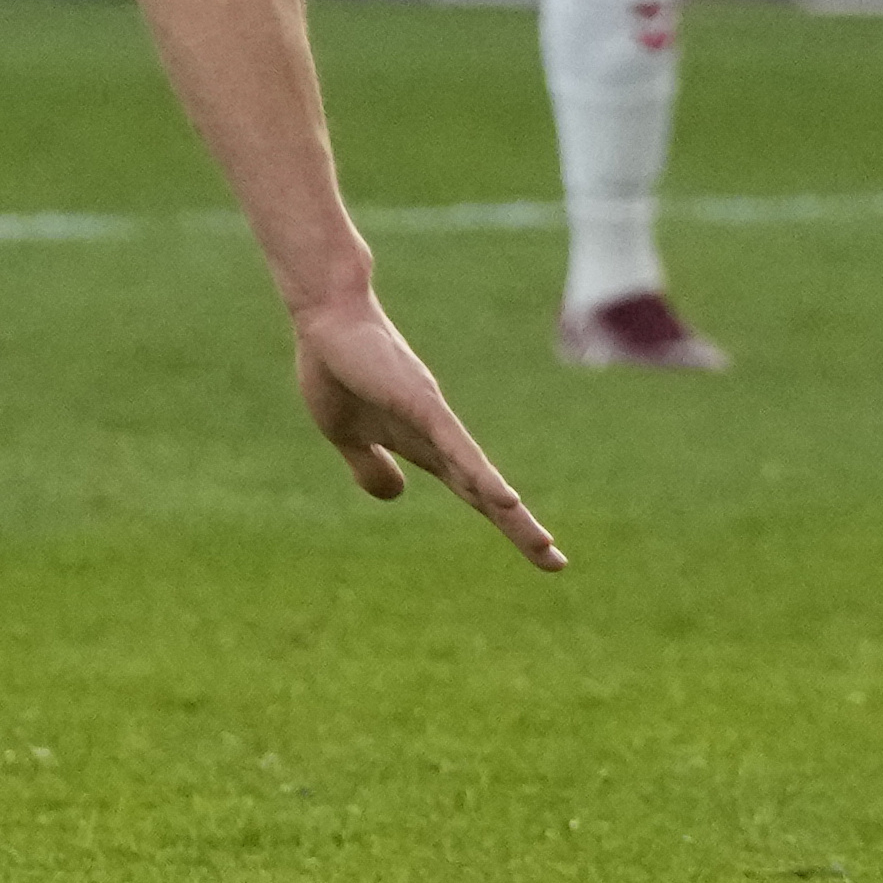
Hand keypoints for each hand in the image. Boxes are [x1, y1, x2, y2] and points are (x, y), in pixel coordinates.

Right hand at [291, 292, 563, 570]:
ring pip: (480, 475)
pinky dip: (479, 474)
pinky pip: (456, 446)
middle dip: (520, 529)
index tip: (539, 551)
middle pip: (487, 492)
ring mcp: (434, 419)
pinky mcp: (421, 404)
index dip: (504, 522)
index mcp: (424, 447)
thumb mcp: (347, 435)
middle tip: (556, 563)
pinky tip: (504, 498)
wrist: (326, 318)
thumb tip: (396, 495)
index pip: (474, 493)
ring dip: (509, 512)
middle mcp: (440, 436)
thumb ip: (371, 464)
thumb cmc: (337, 367)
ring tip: (541, 544)